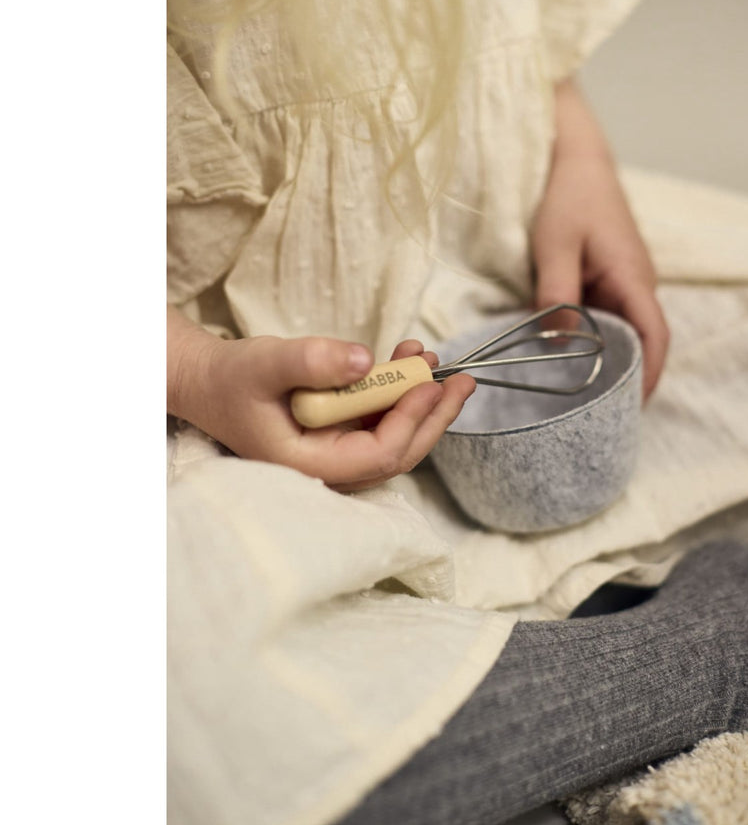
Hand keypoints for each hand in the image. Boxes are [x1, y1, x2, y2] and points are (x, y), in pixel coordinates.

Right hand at [167, 308, 474, 490]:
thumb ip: (312, 361)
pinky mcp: (341, 435)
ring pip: (395, 435)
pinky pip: (381, 419)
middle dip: (434, 416)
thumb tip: (365, 361)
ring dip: (418, 398)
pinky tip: (406, 359)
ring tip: (428, 356)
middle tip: (461, 381)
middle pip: (399, 453)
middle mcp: (329, 468)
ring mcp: (337, 452)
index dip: (411, 421)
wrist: (209, 381)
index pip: (378, 455)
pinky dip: (398, 391)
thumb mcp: (266, 362)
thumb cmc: (231, 378)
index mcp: (309, 465)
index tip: (431, 384)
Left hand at [531, 81, 668, 398]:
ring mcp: (626, 278)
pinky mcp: (610, 274)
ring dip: (608, 356)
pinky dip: (594, 335)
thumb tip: (560, 343)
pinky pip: (607, 313)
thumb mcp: (554, 247)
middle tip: (597, 411)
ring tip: (582, 390)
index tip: (630, 408)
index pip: (653, 338)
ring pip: (622, 328)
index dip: (647, 376)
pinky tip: (568, 351)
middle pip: (641, 341)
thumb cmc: (567, 197)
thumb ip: (557, 295)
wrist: (575, 156)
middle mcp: (638, 282)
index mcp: (633, 277)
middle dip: (626, 376)